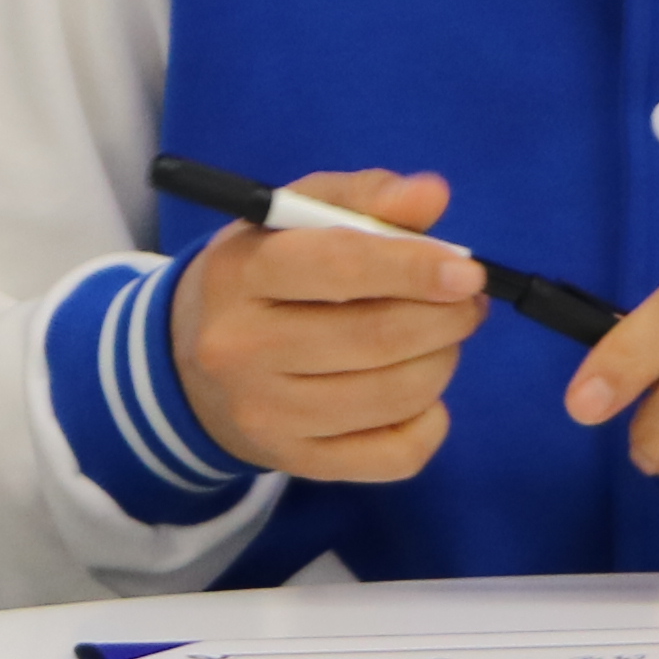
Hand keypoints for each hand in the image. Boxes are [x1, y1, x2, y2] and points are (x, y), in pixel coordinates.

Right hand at [170, 171, 495, 481]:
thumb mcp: (294, 220)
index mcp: (239, 274)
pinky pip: (396, 455)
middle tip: (467, 301)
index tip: (466, 271)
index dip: (414, 268)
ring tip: (441, 339)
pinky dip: (430, 422)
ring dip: (442, 361)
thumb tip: (431, 197)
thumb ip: (363, 197)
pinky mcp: (297, 462)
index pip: (338, 267)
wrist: (191, 368)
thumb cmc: (262, 277)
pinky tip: (419, 394)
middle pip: (376, 338)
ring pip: (395, 396)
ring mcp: (267, 414)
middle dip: (445, 318)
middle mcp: (241, 349)